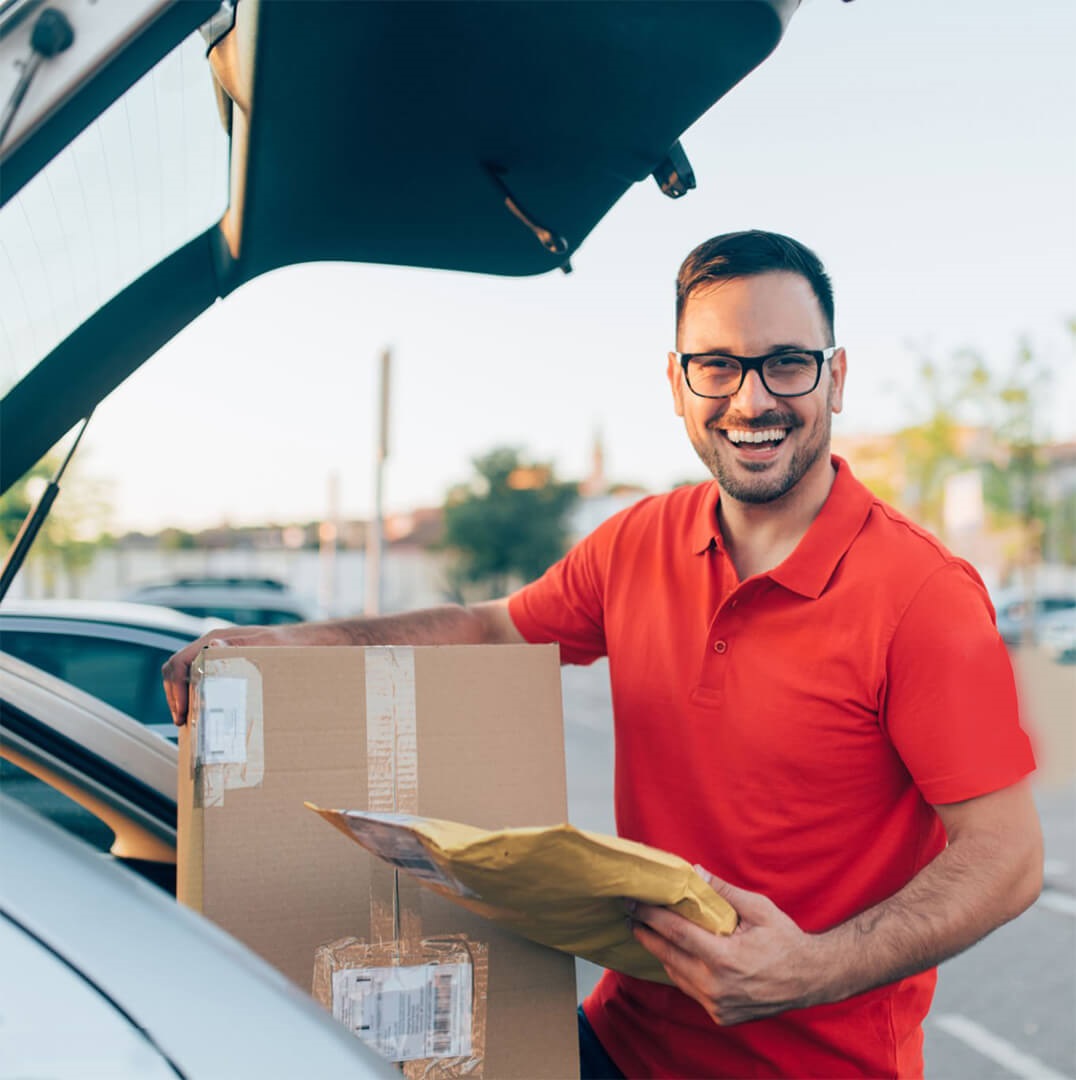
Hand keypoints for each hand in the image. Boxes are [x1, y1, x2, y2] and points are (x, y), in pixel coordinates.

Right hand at [162, 624, 292, 725]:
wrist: (306, 643)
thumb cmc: (289, 643)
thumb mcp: (267, 645)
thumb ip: (241, 646)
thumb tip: (212, 646)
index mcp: (216, 640)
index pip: (179, 662)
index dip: (175, 688)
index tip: (182, 712)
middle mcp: (213, 647)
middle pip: (177, 672)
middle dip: (175, 697)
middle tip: (183, 722)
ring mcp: (218, 657)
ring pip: (187, 678)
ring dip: (185, 699)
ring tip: (191, 722)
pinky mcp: (227, 668)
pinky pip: (203, 682)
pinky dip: (198, 698)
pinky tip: (207, 714)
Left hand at [629, 866, 828, 1025]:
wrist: (811, 979)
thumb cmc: (785, 940)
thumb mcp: (759, 909)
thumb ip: (724, 892)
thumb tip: (695, 872)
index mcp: (726, 959)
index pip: (676, 933)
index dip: (652, 917)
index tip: (635, 903)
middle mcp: (718, 987)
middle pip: (668, 956)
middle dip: (646, 933)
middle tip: (630, 914)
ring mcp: (718, 1005)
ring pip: (676, 975)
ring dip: (660, 952)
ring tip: (647, 930)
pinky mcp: (721, 1015)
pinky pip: (689, 989)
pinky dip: (678, 970)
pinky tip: (673, 953)